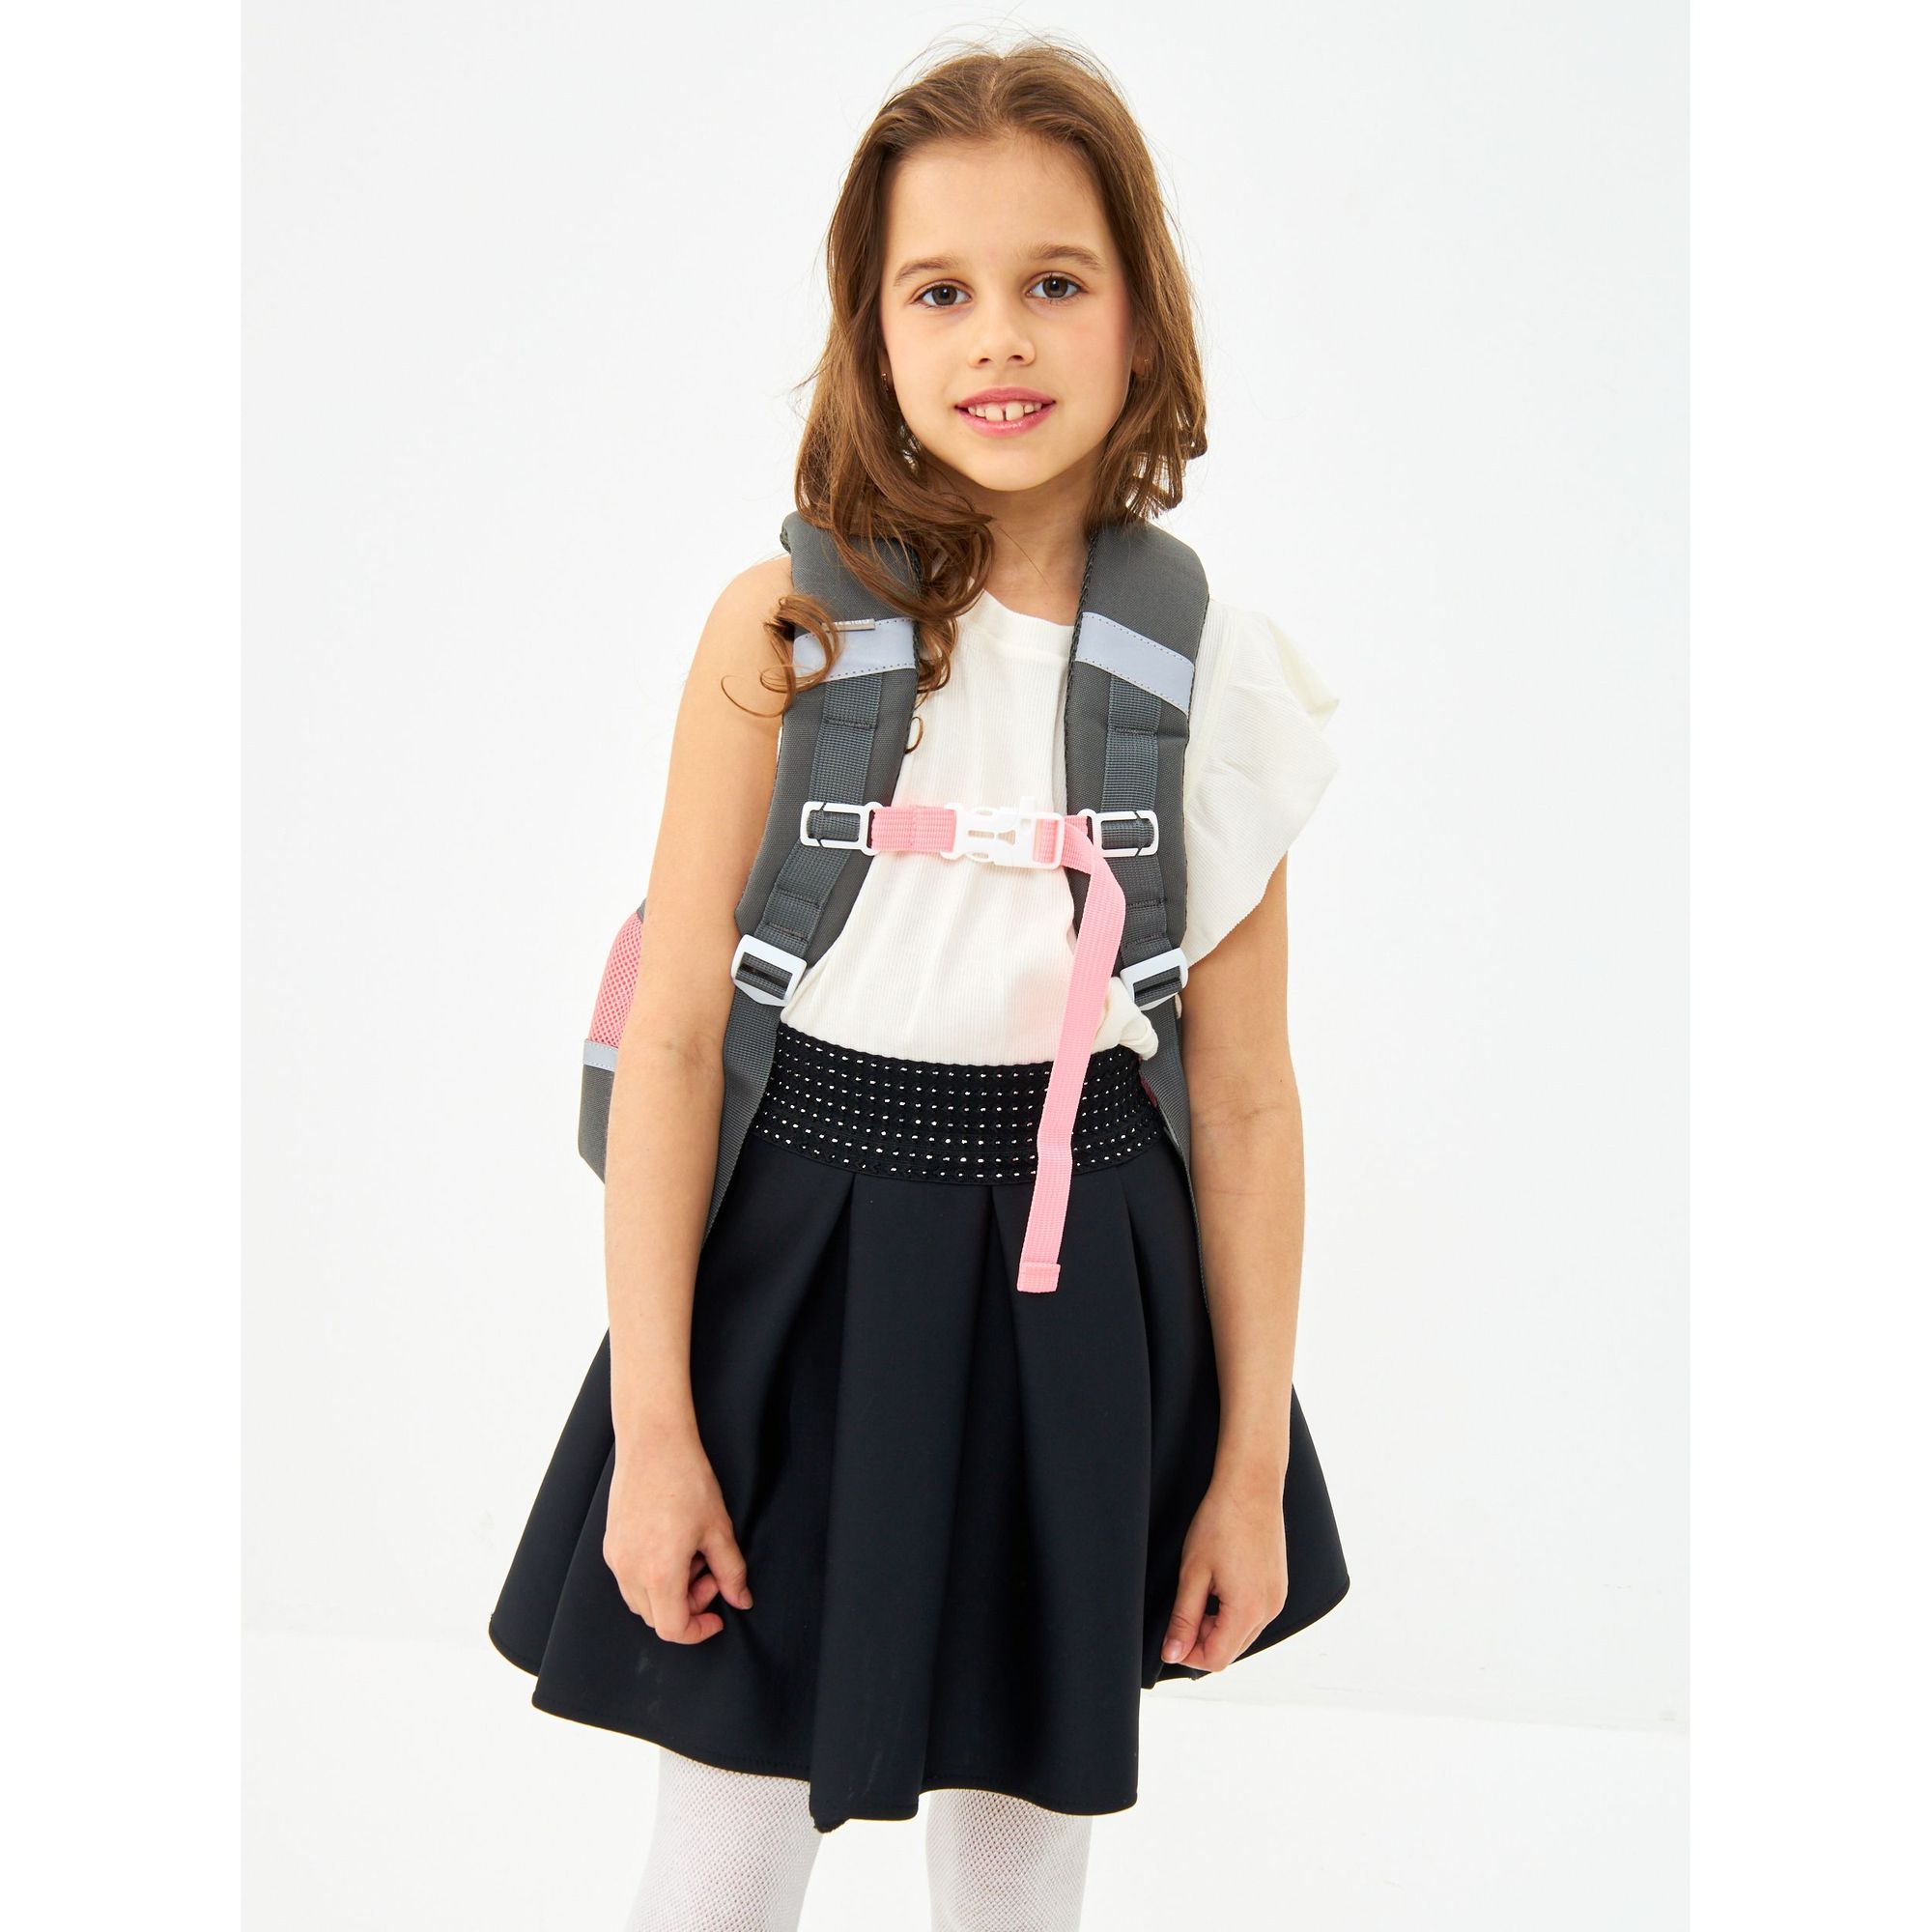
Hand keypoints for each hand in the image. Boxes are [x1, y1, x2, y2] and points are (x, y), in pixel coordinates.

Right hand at [603, 1435, 753, 1643]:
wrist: (654, 1442)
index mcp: (658, 1573)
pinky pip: (630, 1578)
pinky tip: (673, 1544)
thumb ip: (731, 1571)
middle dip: (688, 1605)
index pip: (672, 1628)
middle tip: (710, 1571)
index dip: (698, 1630)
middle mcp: (629, 1570)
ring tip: (692, 1554)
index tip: (717, 1616)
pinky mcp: (610, 1543)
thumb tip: (741, 1599)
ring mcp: (615, 1557)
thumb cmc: (686, 1480)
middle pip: (657, 1617)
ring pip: (641, 1600)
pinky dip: (653, 1576)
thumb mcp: (718, 1529)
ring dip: (670, 1592)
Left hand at [1159, 1471, 1288, 1670]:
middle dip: (1203, 1640)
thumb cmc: (1221, 1522)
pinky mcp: (1279, 1586)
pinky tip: (1221, 1586)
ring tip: (1202, 1591)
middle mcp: (1270, 1610)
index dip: (1188, 1654)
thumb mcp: (1193, 1573)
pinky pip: (1256, 1615)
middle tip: (1184, 1609)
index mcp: (1248, 1610)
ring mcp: (1278, 1598)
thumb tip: (1172, 1653)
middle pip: (1231, 1650)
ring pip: (1243, 1634)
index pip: (1216, 1658)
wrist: (1250, 1486)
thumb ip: (1184, 1619)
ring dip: (1219, 1626)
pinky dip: (1235, 1613)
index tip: (1171, 1637)